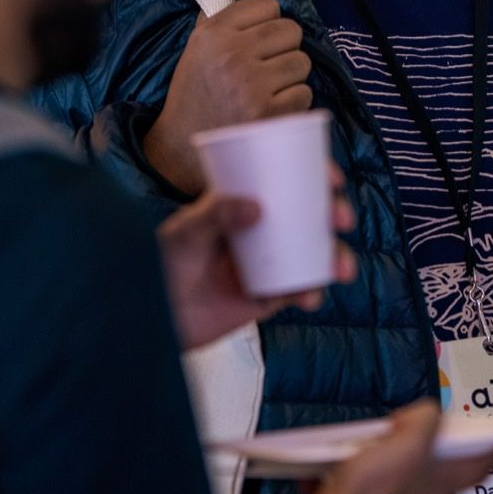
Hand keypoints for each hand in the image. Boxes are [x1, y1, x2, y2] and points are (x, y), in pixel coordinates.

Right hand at [145, 0, 312, 194]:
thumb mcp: (196, 49)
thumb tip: (260, 5)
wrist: (182, 147)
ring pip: (302, 61)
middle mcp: (232, 54)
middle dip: (284, 47)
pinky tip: (273, 107)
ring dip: (291, 75)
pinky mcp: (269, 113)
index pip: (267, 5)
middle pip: (291, 30)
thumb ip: (222, 22)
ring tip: (269, 88)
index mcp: (213, 33)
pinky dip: (294, 101)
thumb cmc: (194, 94)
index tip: (259, 39)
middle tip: (268, 65)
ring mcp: (252, 85)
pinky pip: (304, 92)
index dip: (268, 22)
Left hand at [158, 170, 357, 350]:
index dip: (314, 176)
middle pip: (307, 215)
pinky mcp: (265, 297)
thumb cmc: (158, 265)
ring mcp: (264, 263)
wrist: (152, 318)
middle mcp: (258, 230)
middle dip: (333, 213)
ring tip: (341, 267)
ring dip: (334, 256)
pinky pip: (298, 291)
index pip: (283, 180)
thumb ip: (215, 215)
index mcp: (240, 203)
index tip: (333, 178)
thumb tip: (257, 207)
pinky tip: (311, 296)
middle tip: (340, 218)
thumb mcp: (184, 232)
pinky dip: (310, 292)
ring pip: (311, 254)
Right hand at [269, 402, 492, 493]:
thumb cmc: (371, 490)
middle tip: (419, 426)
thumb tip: (427, 414)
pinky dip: (361, 475)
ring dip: (392, 458)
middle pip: (442, 470)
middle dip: (433, 446)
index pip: (482, 465)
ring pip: (405, 479)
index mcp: (441, 481)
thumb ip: (423, 421)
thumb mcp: (404, 442)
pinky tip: (343, 465)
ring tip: (372, 440)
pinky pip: (372, 491)